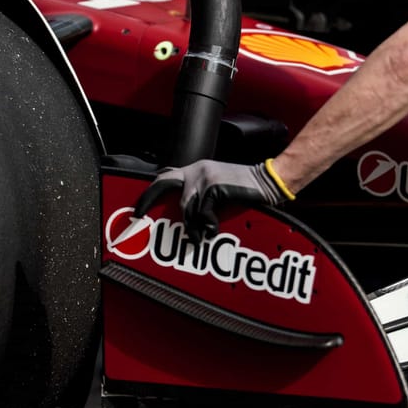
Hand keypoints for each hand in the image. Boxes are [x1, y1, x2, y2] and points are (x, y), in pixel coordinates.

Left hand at [134, 158, 294, 241]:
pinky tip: (216, 230)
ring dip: (192, 227)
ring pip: (186, 208)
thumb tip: (185, 214)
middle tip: (138, 215)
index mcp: (197, 169)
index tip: (139, 207)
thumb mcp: (218, 188)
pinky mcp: (214, 188)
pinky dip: (208, 226)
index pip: (166, 177)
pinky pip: (202, 214)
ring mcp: (205, 177)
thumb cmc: (245, 190)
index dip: (150, 191)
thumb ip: (201, 196)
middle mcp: (197, 170)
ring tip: (199, 238)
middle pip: (163, 184)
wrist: (269, 182)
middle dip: (148, 200)